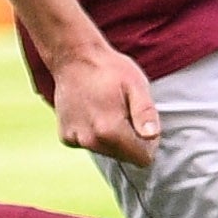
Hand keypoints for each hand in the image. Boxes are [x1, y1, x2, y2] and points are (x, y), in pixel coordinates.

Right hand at [53, 40, 160, 168]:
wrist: (74, 58)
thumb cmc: (110, 70)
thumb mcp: (136, 86)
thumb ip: (145, 113)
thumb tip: (152, 136)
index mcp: (109, 130)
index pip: (141, 158)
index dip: (149, 143)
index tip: (143, 122)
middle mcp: (89, 140)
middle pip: (124, 156)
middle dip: (131, 140)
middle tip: (125, 111)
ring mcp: (74, 139)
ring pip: (107, 151)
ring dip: (113, 137)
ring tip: (109, 109)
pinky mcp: (66, 137)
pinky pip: (90, 144)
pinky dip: (95, 134)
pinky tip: (93, 112)